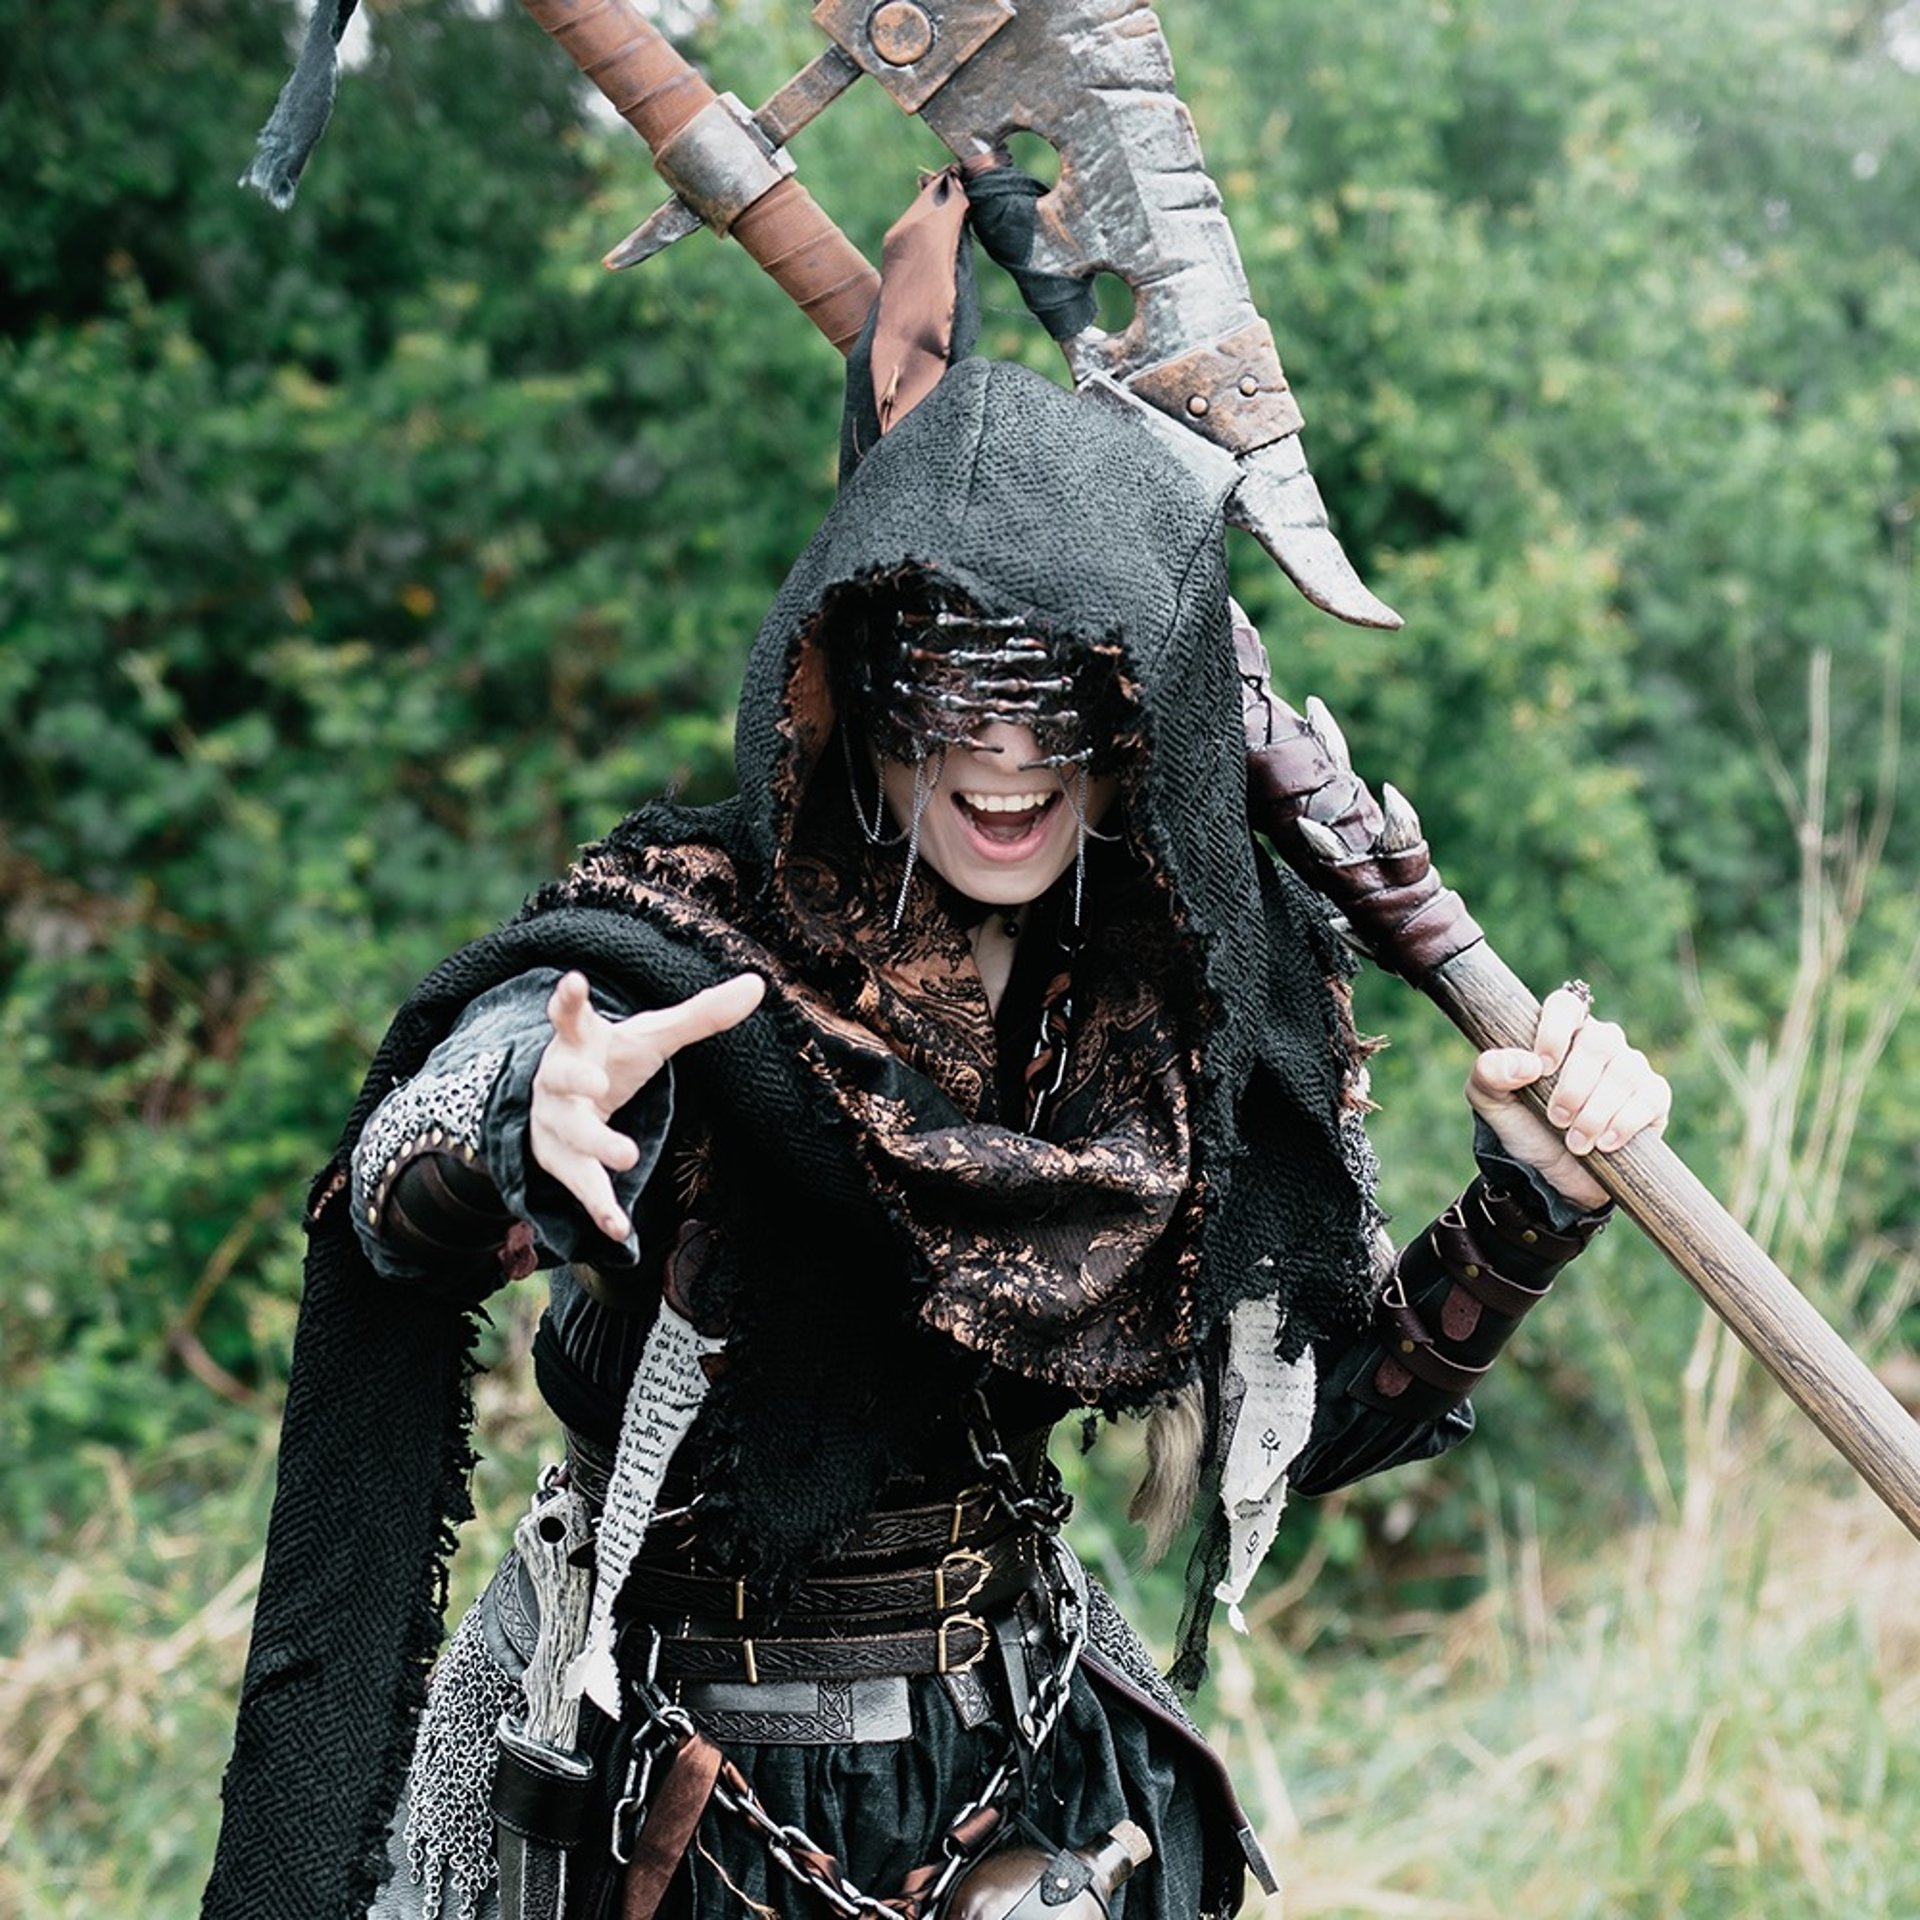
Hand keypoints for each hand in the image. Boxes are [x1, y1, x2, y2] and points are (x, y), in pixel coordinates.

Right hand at [529, 970, 763, 1240]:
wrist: (561, 1101)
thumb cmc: (613, 1058)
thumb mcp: (654, 1036)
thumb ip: (702, 1014)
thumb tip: (758, 985)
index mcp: (581, 1040)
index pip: (569, 1014)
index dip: (569, 999)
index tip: (573, 980)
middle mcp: (557, 1079)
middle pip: (561, 1079)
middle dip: (576, 1081)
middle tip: (597, 1084)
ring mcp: (553, 1122)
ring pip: (569, 1136)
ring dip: (595, 1147)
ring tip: (627, 1158)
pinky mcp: (558, 1161)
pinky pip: (577, 1184)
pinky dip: (598, 1205)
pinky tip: (619, 1228)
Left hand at [1465, 984, 1671, 1209]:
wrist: (1553, 1176)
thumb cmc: (1523, 1127)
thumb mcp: (1491, 1101)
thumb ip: (1490, 1073)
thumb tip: (1526, 1064)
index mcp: (1559, 1033)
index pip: (1565, 1005)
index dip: (1554, 1031)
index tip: (1542, 1068)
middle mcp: (1599, 1043)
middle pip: (1599, 1041)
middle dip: (1574, 1086)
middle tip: (1556, 1119)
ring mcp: (1630, 1067)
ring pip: (1625, 1071)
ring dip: (1596, 1111)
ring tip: (1576, 1142)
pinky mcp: (1653, 1097)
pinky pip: (1650, 1097)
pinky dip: (1625, 1122)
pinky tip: (1605, 1143)